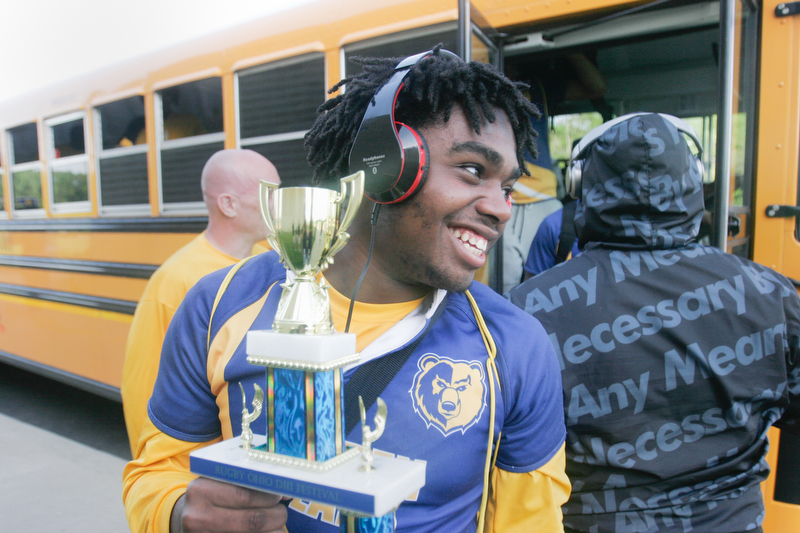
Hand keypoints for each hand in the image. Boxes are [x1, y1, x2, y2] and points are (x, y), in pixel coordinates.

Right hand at [171, 477, 286, 532]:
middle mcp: (197, 517)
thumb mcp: (215, 483)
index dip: (268, 496)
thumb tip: (281, 491)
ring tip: (277, 526)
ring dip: (273, 531)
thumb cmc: (208, 498)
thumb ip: (242, 481)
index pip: (245, 495)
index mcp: (201, 491)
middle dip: (275, 516)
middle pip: (252, 520)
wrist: (183, 520)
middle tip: (281, 513)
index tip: (281, 496)